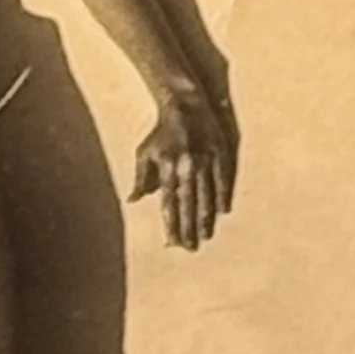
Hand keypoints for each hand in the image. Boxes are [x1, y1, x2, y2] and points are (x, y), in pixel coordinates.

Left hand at [132, 85, 237, 250]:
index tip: (172, 242)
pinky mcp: (220, 154)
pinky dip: (222, 196)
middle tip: (191, 248)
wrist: (185, 105)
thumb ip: (141, 178)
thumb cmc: (162, 132)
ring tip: (205, 237)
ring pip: (206, 196)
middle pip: (188, 204)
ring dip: (205, 218)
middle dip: (188, 228)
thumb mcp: (145, 152)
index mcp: (167, 167)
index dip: (171, 223)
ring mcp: (205, 161)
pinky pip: (222, 180)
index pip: (169, 203)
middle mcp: (187, 166)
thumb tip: (132, 201)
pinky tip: (223, 213)